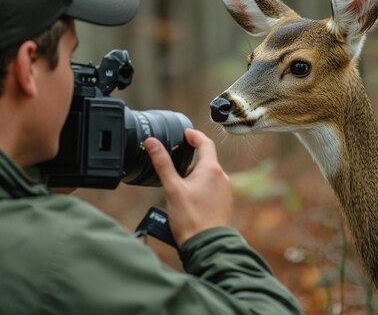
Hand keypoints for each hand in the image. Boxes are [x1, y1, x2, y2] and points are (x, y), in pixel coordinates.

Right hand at [144, 129, 231, 245]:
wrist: (206, 245)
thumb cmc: (190, 218)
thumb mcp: (172, 188)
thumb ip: (162, 163)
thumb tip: (152, 142)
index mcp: (211, 169)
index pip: (205, 143)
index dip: (194, 135)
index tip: (186, 134)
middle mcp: (222, 177)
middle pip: (205, 161)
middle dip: (190, 162)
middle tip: (174, 169)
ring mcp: (225, 191)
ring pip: (208, 176)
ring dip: (195, 177)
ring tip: (180, 190)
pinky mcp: (225, 203)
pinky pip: (212, 189)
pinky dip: (201, 189)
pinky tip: (190, 202)